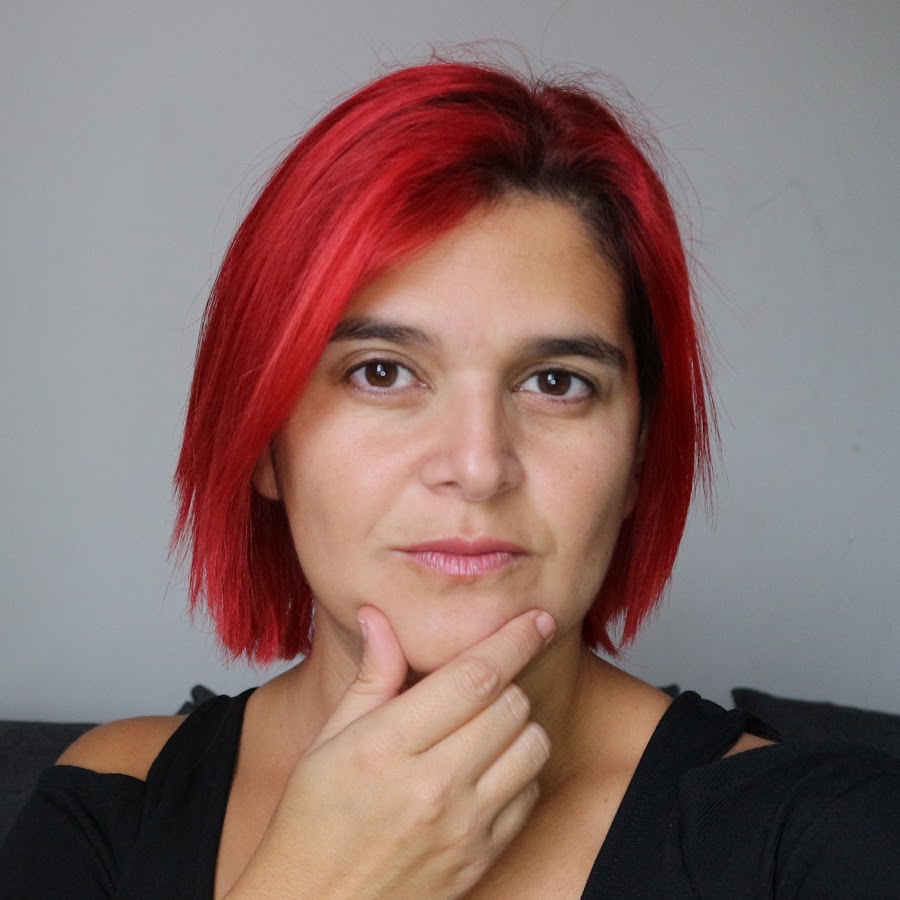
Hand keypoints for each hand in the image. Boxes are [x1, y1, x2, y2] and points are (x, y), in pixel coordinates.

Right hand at [227, 607, 555, 898]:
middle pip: (511, 705)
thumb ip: (370, 677)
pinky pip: (530, 793)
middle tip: (482, 682)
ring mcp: (463, 826)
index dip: (512, 639)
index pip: (473, 676)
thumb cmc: (313, 820)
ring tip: (484, 725)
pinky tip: (487, 768)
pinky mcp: (482, 857)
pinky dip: (521, 770)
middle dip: (507, 680)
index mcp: (387, 746)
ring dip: (519, 723)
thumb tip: (380, 617)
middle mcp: (432, 785)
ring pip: (533, 746)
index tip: (535, 618)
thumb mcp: (328, 740)